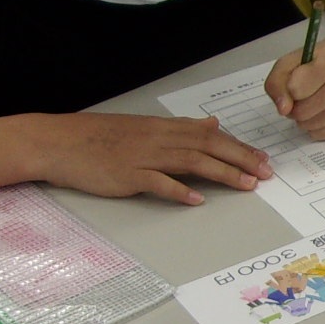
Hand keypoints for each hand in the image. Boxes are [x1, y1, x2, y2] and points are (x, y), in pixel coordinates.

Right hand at [0, 112, 272, 205]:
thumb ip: (180, 128)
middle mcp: (157, 138)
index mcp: (162, 127)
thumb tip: (213, 124)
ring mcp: (142, 156)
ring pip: (191, 162)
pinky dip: (178, 190)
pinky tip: (197, 200)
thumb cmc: (99, 137)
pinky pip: (156, 182)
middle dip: (241, 159)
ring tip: (246, 184)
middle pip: (208, 146)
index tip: (263, 158)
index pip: (210, 135)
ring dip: (222, 173)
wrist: (57, 142)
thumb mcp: (143, 126)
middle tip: (266, 173)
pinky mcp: (126, 174)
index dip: (239, 147)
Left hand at [264, 2, 324, 140]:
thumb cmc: (320, 59)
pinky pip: (323, 134)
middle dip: (294, 106)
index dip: (288, 88)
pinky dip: (317, 126)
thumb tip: (283, 111)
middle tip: (303, 93)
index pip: (297, 87)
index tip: (294, 82)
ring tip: (314, 100)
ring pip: (310, 126)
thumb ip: (277, 82)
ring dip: (304, 117)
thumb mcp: (294, 58)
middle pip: (301, 112)